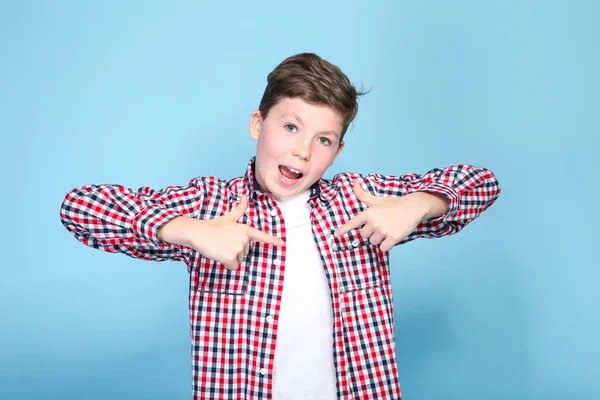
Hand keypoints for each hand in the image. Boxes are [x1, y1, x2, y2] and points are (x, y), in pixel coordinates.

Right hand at [158, 195, 283, 269]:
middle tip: (224, 242)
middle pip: (245, 253)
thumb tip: (245, 195)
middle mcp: (244, 239)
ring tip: (220, 247)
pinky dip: (227, 264)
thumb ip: (240, 209)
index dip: (273, 241)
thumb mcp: (229, 218)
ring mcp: (238, 249)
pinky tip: (219, 255)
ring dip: (230, 257)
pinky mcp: (230, 258)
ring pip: (239, 260)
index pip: (261, 236)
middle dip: (235, 251)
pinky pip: (233, 267)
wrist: (198, 232)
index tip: (282, 244)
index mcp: (245, 230)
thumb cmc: (213, 226)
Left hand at [334, 180, 446, 251]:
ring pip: (373, 242)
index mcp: (368, 212)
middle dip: (371, 232)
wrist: (413, 207)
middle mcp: (374, 222)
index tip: (335, 235)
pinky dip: (387, 245)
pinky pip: (383, 248)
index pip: (353, 223)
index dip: (343, 230)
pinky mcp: (393, 238)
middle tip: (382, 224)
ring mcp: (383, 230)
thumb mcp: (376, 200)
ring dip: (380, 239)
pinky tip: (393, 236)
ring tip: (388, 228)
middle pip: (364, 236)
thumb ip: (362, 194)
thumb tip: (354, 182)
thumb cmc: (393, 204)